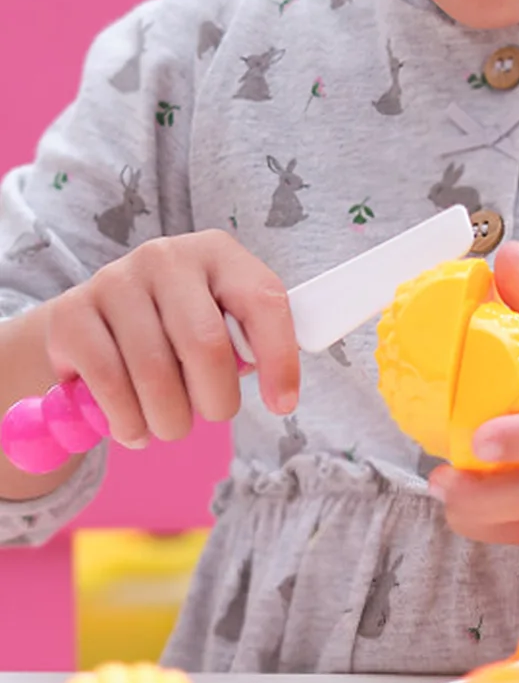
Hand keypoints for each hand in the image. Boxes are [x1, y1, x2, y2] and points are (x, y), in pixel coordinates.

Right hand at [40, 230, 297, 446]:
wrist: (97, 323)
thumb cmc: (180, 328)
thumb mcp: (225, 322)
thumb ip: (254, 344)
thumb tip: (280, 393)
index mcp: (218, 254)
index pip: (263, 301)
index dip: (279, 359)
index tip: (282, 404)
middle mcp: (166, 258)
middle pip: (206, 344)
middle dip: (217, 400)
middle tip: (214, 415)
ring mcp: (115, 281)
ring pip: (155, 371)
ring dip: (170, 420)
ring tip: (171, 426)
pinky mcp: (71, 314)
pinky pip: (109, 383)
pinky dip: (128, 420)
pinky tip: (135, 429)